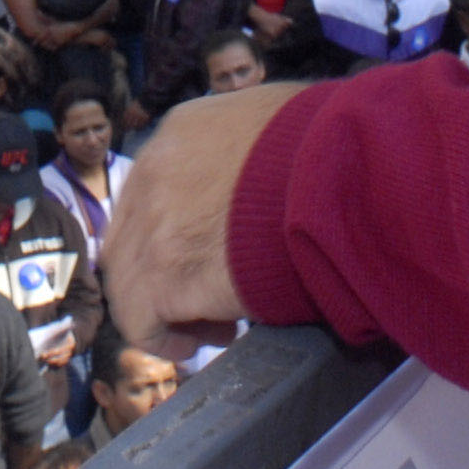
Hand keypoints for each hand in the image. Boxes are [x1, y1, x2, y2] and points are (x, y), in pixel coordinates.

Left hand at [98, 78, 306, 352]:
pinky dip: (161, 337)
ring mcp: (155, 223)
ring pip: (127, 280)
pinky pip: (141, 318)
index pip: (151, 189)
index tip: (203, 254)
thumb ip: (251, 150)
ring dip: (160, 310)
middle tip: (200, 299)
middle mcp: (155, 172)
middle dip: (159, 273)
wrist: (341, 172)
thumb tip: (265, 180)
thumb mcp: (276, 123)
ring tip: (205, 331)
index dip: (170, 230)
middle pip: (129, 236)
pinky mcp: (167, 274)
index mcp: (182, 132)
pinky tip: (194, 345)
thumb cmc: (331, 144)